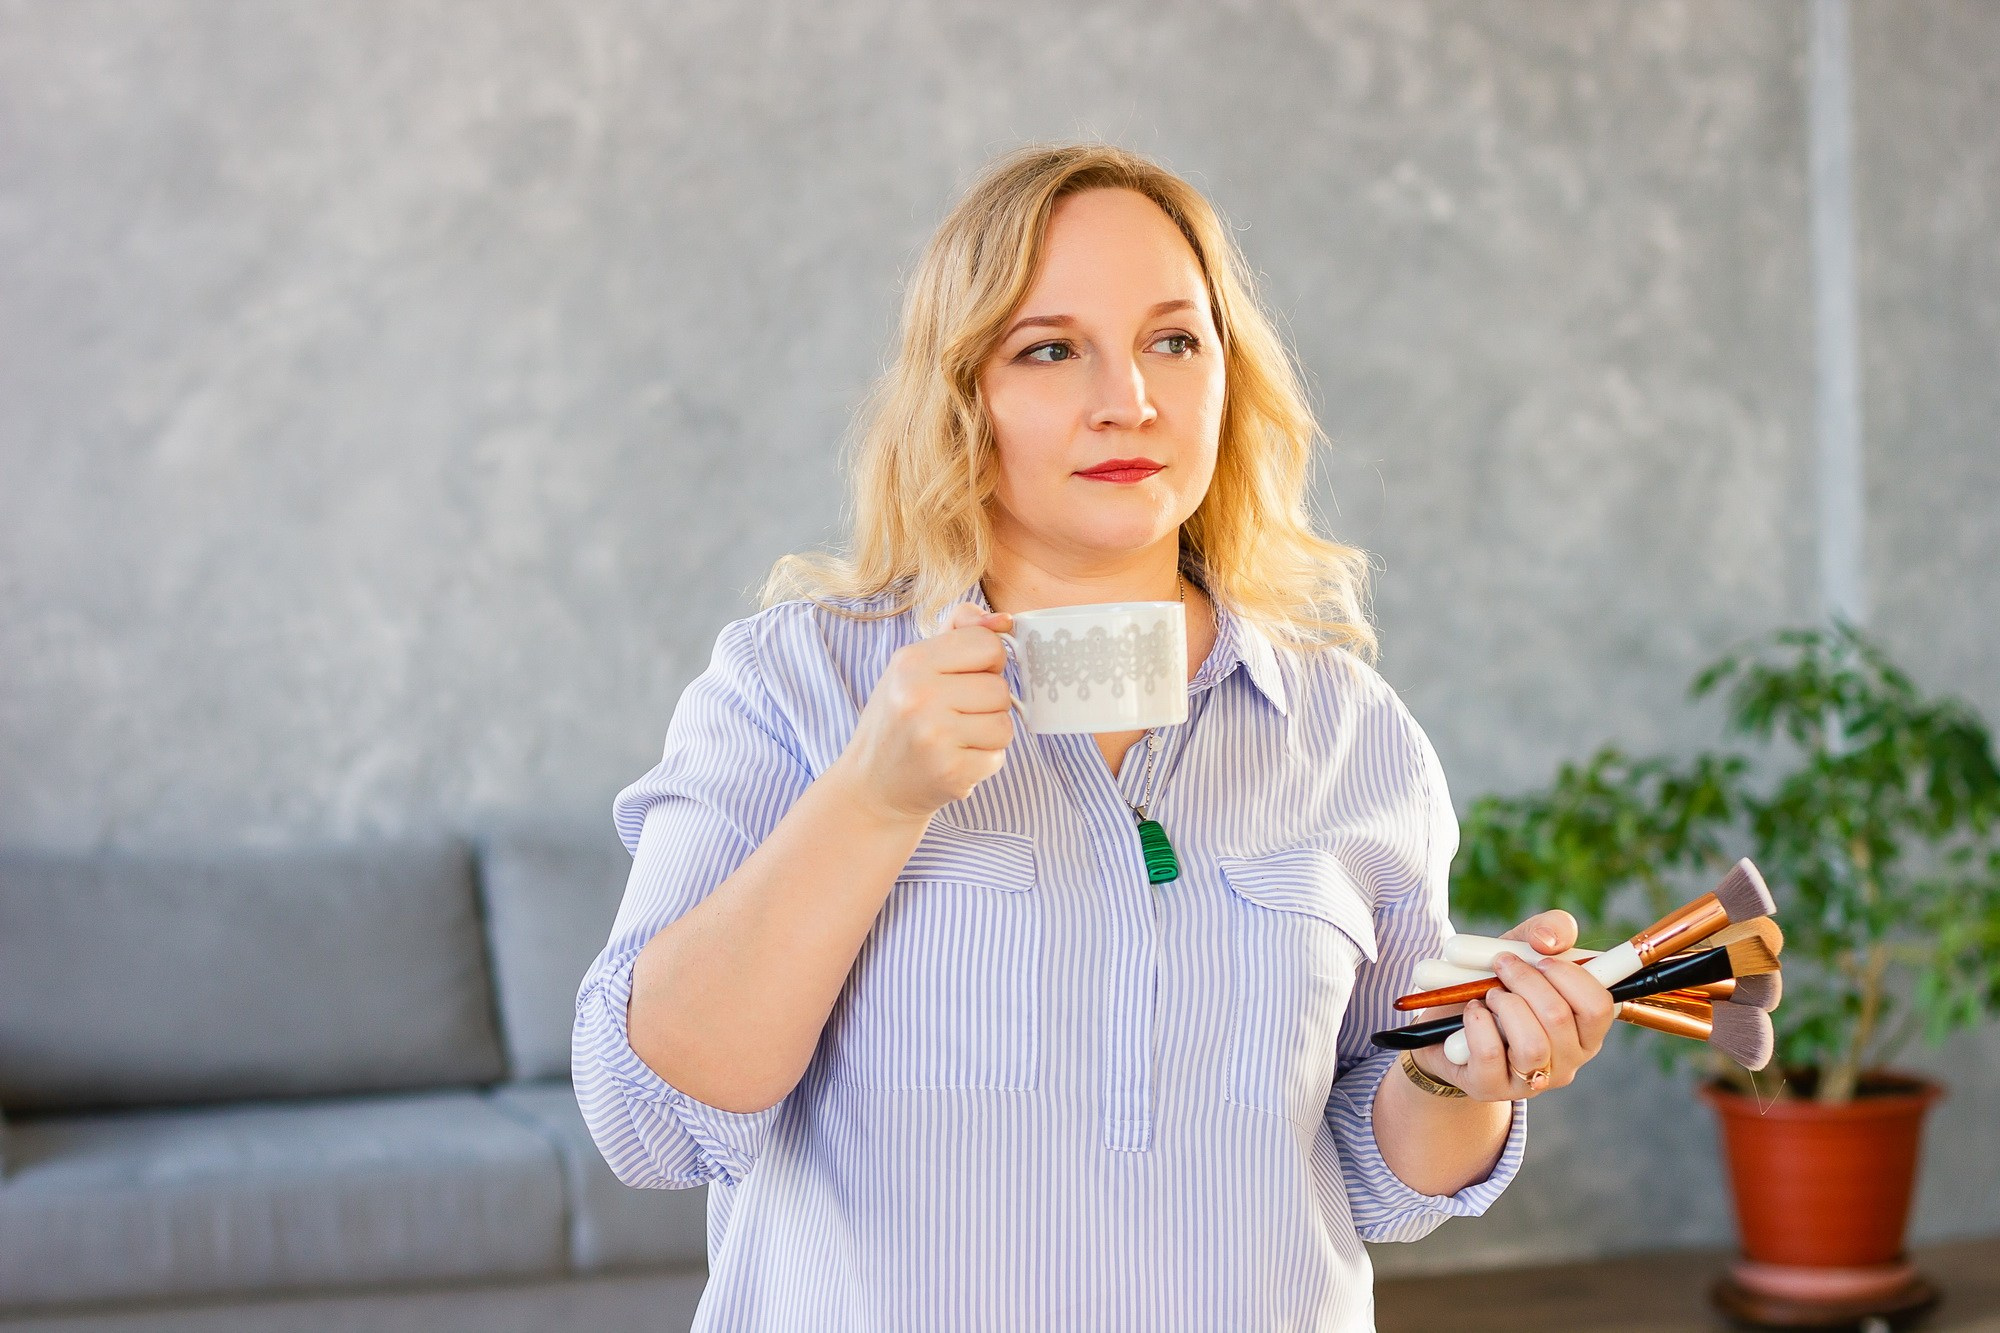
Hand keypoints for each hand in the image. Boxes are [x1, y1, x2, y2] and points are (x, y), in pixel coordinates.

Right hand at [830, 602, 1017, 824]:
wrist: (873, 785)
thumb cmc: (899, 718)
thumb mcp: (914, 666)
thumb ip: (958, 632)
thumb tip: (1005, 620)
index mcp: (911, 661)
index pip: (988, 644)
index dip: (987, 662)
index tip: (966, 678)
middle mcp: (919, 696)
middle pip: (1000, 688)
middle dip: (987, 703)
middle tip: (954, 715)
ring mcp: (935, 737)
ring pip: (1004, 724)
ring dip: (988, 733)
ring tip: (955, 738)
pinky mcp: (951, 772)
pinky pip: (998, 756)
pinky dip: (983, 760)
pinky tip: (954, 759)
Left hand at [1411, 909, 1615, 1101]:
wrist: (1443, 1019)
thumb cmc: (1495, 981)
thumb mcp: (1521, 947)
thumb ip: (1549, 930)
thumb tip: (1548, 940)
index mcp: (1585, 1027)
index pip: (1600, 1007)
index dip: (1572, 977)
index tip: (1543, 958)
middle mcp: (1568, 1058)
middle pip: (1560, 1018)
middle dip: (1526, 980)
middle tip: (1502, 963)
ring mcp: (1532, 1079)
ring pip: (1532, 1044)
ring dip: (1505, 1005)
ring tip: (1489, 993)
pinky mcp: (1492, 1088)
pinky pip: (1490, 1055)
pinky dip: (1477, 1022)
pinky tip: (1471, 1011)